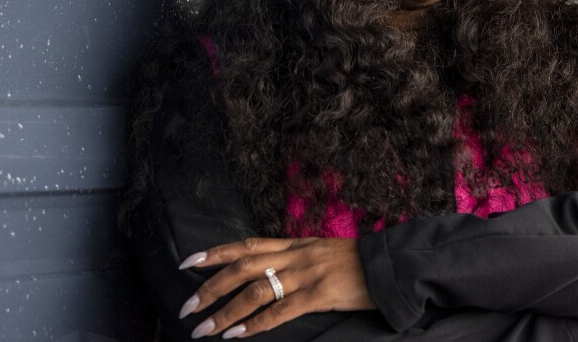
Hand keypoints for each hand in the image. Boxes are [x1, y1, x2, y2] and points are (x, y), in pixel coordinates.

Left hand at [177, 237, 375, 337]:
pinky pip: (280, 311)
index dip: (215, 253)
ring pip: (255, 291)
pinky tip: (237, 334)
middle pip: (243, 267)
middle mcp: (296, 256)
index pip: (247, 245)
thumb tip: (269, 272)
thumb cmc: (358, 263)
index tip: (188, 262)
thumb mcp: (323, 252)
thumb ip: (296, 259)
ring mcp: (307, 274)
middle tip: (186, 307)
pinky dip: (255, 324)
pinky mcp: (320, 294)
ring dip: (225, 312)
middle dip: (210, 287)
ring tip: (204, 329)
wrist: (391, 265)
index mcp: (296, 244)